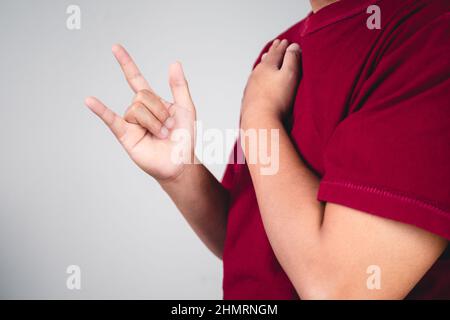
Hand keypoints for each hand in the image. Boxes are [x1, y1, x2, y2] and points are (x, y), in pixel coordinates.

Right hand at [85, 45, 195, 181]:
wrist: (180, 162)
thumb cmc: (184, 138)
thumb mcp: (186, 108)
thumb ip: (179, 86)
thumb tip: (174, 62)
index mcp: (152, 102)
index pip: (135, 79)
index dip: (126, 63)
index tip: (115, 47)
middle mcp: (139, 110)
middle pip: (142, 96)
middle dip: (159, 110)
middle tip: (168, 126)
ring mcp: (131, 123)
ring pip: (136, 109)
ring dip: (154, 122)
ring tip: (161, 134)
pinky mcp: (125, 135)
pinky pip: (111, 120)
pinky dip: (100, 110)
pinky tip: (89, 101)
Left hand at [241, 39, 300, 122]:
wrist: (259, 120)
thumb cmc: (277, 100)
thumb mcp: (290, 75)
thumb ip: (292, 60)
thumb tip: (293, 46)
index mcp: (267, 66)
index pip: (276, 52)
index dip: (283, 46)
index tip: (286, 41)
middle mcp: (256, 74)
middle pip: (266, 60)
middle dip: (272, 52)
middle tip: (275, 45)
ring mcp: (250, 87)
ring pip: (258, 70)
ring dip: (264, 64)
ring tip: (265, 59)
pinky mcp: (249, 99)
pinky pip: (254, 83)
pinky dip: (258, 77)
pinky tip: (258, 81)